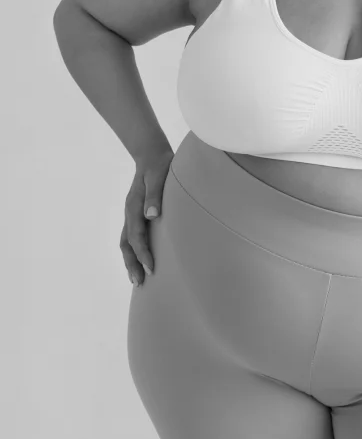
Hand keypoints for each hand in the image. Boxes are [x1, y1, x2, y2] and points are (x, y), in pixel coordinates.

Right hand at [120, 149, 173, 287]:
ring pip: (126, 243)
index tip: (151, 268)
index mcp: (134, 206)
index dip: (143, 254)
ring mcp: (131, 214)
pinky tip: (141, 261)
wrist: (152, 155)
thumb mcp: (158, 177)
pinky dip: (134, 252)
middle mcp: (130, 212)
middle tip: (140, 283)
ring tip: (137, 279)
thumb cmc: (159, 166)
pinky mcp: (136, 214)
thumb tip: (152, 215)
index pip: (136, 236)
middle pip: (126, 244)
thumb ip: (154, 195)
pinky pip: (131, 237)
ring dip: (130, 261)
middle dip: (132, 264)